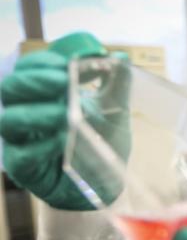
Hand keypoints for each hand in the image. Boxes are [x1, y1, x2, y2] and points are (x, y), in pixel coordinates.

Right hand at [0, 32, 130, 209]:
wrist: (106, 182)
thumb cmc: (102, 141)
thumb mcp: (115, 110)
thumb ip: (118, 84)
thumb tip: (121, 57)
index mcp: (43, 95)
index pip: (29, 69)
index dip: (45, 62)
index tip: (72, 63)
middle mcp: (27, 113)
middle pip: (10, 88)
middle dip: (35, 81)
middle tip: (63, 81)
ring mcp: (22, 141)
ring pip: (10, 120)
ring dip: (37, 112)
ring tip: (64, 113)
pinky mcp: (25, 168)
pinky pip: (22, 155)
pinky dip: (42, 145)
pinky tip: (61, 140)